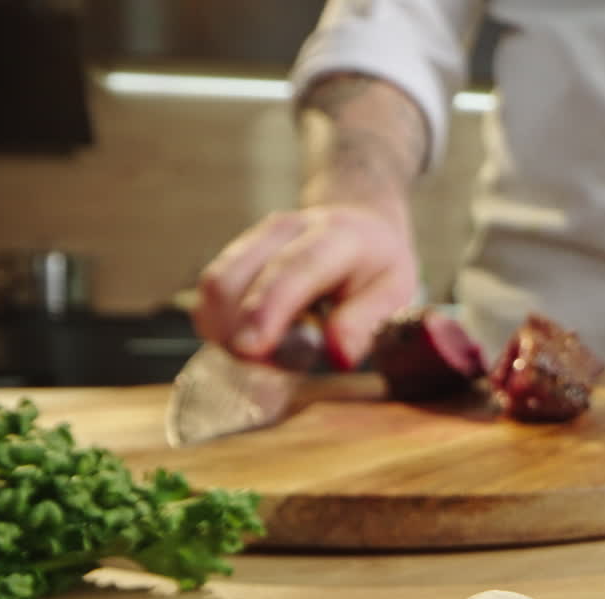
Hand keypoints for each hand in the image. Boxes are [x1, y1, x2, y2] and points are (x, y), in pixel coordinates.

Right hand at [193, 202, 416, 369]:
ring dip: (225, 333)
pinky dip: (220, 326)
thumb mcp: (394, 292)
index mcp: (336, 235)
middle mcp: (287, 229)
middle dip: (236, 333)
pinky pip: (210, 295)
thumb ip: (365, 323)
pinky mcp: (236, 253)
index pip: (292, 270)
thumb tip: (336, 356)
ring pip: (214, 286)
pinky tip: (251, 338)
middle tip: (267, 370)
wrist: (358, 222)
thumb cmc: (376, 266)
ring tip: (263, 356)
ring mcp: (255, 238)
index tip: (249, 350)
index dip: (266, 309)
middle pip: (235, 278)